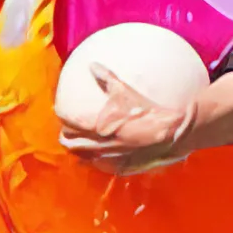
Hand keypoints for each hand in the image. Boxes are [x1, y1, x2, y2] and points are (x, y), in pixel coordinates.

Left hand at [59, 65, 197, 175]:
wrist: (171, 132)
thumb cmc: (147, 110)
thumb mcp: (126, 92)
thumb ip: (108, 79)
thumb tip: (93, 65)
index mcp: (97, 126)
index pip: (70, 123)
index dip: (63, 117)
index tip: (62, 111)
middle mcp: (100, 145)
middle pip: (71, 144)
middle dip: (66, 138)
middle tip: (66, 132)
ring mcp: (110, 158)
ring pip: (85, 158)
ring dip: (79, 152)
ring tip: (80, 146)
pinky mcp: (122, 167)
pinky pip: (103, 166)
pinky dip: (98, 161)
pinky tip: (102, 157)